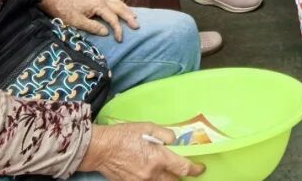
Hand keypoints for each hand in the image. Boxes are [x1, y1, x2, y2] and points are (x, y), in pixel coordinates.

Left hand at [40, 0, 138, 41]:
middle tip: (137, 26)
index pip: (112, 18)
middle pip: (119, 8)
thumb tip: (107, 32)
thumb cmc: (65, 13)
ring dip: (126, 9)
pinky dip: (118, 2)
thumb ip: (93, 27)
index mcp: (98, 4)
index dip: (118, 29)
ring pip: (117, 2)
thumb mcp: (77, 22)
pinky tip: (120, 5)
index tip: (120, 39)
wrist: (56, 1)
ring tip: (134, 16)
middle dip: (128, 17)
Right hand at [81, 123, 204, 179]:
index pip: (183, 168)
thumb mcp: (147, 127)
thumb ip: (164, 134)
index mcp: (158, 158)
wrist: (101, 148)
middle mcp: (152, 174)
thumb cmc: (123, 135)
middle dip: (180, 176)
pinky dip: (152, 179)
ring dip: (166, 178)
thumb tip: (174, 140)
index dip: (195, 169)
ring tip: (164, 170)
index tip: (200, 168)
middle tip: (181, 169)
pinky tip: (149, 172)